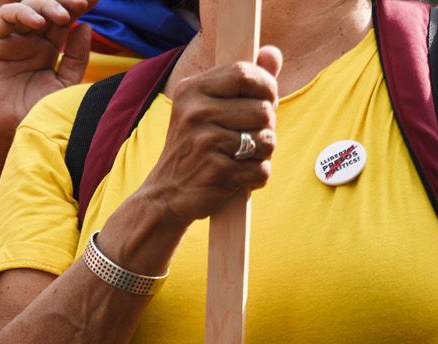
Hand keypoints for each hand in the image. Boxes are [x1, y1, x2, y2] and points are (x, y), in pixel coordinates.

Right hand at [0, 0, 93, 142]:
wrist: (6, 132)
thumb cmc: (33, 113)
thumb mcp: (64, 84)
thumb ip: (76, 57)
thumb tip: (85, 26)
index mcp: (48, 48)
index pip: (65, 18)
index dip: (80, 6)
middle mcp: (30, 40)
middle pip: (48, 7)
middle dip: (66, 1)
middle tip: (83, 2)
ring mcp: (12, 39)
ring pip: (29, 6)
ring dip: (47, 5)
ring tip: (63, 17)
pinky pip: (5, 16)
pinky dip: (22, 13)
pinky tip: (39, 23)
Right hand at [139, 46, 281, 229]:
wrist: (165, 195)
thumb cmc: (193, 148)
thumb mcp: (208, 107)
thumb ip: (244, 80)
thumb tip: (273, 53)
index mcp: (191, 90)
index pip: (245, 73)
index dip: (266, 87)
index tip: (265, 100)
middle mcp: (195, 112)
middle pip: (263, 110)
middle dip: (265, 127)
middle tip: (244, 138)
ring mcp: (205, 142)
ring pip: (267, 140)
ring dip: (262, 153)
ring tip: (240, 158)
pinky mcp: (216, 170)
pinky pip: (261, 169)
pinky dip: (255, 177)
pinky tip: (236, 177)